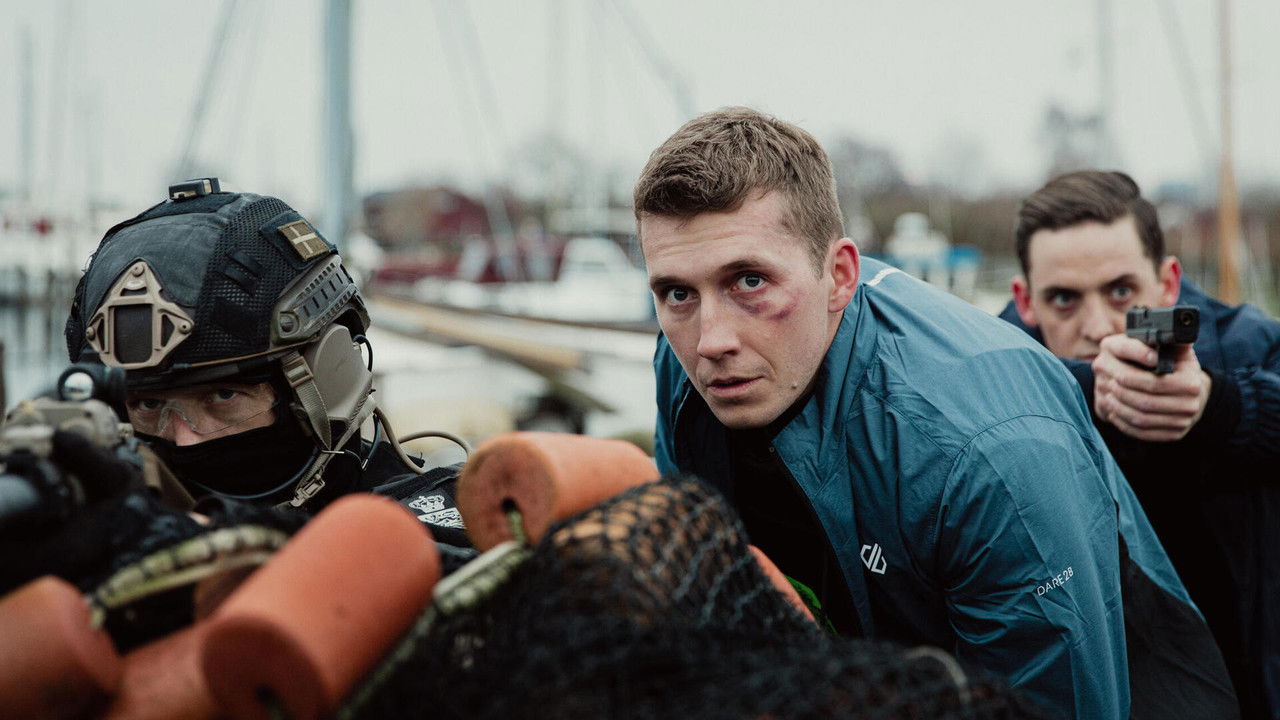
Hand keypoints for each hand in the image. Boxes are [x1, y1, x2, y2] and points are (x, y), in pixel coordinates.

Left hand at [1091, 335, 1210, 441]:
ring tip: (1107, 397)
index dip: (1132, 379)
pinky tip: (1114, 414)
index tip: (1116, 374)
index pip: (1154, 383)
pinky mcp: (1172, 435)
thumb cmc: (1177, 366)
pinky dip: (1124, 424)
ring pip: (1142, 419)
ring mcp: (1182, 422)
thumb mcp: (1177, 350)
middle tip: (1106, 384)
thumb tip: (1165, 330)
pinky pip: (1143, 434)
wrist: (1192, 392)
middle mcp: (1190, 405)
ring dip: (1119, 409)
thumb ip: (1169, 340)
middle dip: (1122, 394)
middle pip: (1146, 402)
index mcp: (1191, 382)